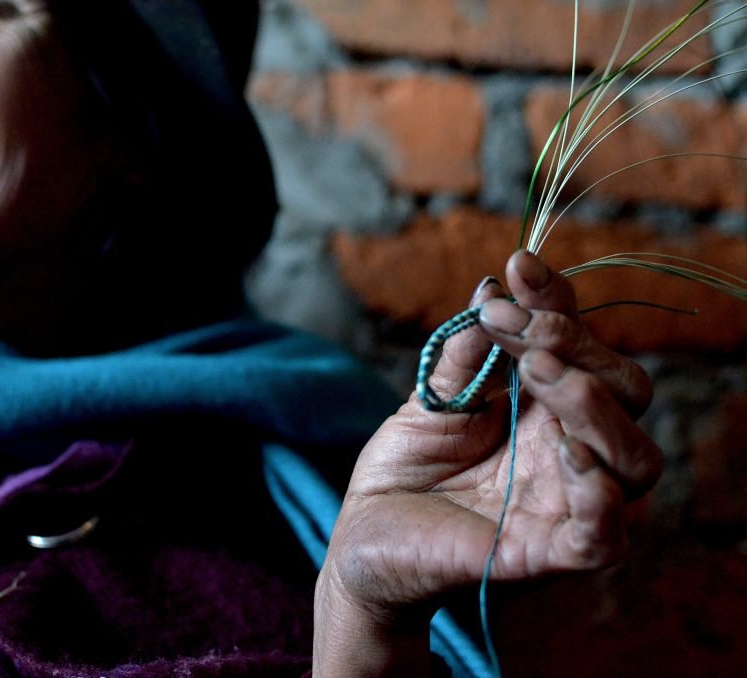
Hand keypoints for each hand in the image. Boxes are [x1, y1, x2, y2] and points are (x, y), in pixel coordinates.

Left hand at [313, 250, 661, 675]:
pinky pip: (604, 536)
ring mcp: (563, 502)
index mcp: (543, 407)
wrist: (363, 536)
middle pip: (625, 392)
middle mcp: (567, 449)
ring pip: (634, 459)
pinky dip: (600, 496)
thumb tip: (491, 287)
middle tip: (516, 328)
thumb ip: (464, 354)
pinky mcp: (547, 554)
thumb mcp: (430, 400)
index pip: (580, 347)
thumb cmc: (403, 468)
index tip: (520, 265)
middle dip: (578, 347)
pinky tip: (568, 454)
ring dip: (596, 407)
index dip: (559, 302)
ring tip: (540, 373)